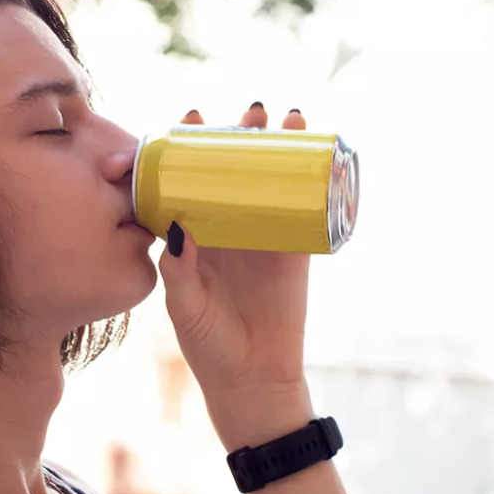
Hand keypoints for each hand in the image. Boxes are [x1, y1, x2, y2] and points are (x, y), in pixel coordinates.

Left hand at [158, 104, 314, 448]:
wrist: (254, 379)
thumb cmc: (209, 345)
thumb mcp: (184, 307)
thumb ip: (178, 270)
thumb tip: (177, 225)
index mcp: (192, 233)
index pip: (186, 179)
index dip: (187, 147)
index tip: (187, 120)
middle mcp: (227, 226)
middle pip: (231, 169)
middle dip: (238, 135)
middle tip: (246, 114)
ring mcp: (262, 234)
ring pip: (268, 179)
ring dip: (276, 145)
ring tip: (281, 118)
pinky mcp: (295, 249)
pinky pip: (304, 205)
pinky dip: (312, 176)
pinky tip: (317, 148)